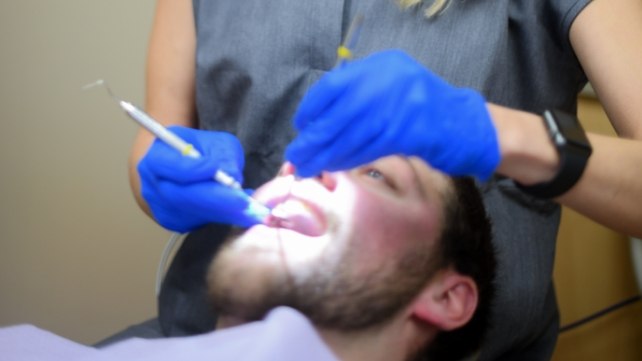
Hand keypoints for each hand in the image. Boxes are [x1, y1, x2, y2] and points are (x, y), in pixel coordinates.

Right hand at [138, 126, 257, 231]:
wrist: (185, 167)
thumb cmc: (201, 150)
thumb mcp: (214, 142)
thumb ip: (223, 154)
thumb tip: (232, 175)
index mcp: (157, 157)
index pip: (169, 165)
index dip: (192, 168)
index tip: (215, 168)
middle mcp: (153, 184)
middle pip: (181, 195)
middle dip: (215, 198)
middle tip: (242, 200)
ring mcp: (161, 207)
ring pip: (194, 212)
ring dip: (224, 211)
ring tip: (251, 209)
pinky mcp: (174, 222)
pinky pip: (200, 222)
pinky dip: (222, 217)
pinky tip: (240, 212)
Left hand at [285, 50, 499, 179]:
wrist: (465, 125)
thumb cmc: (420, 110)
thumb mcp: (389, 89)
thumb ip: (359, 96)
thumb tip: (315, 122)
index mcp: (381, 66)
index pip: (334, 86)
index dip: (312, 109)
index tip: (300, 127)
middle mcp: (390, 80)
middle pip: (339, 114)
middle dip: (314, 139)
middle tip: (296, 156)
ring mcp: (401, 106)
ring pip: (351, 135)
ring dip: (326, 155)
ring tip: (308, 168)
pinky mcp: (409, 133)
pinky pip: (368, 149)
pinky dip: (347, 160)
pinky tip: (334, 167)